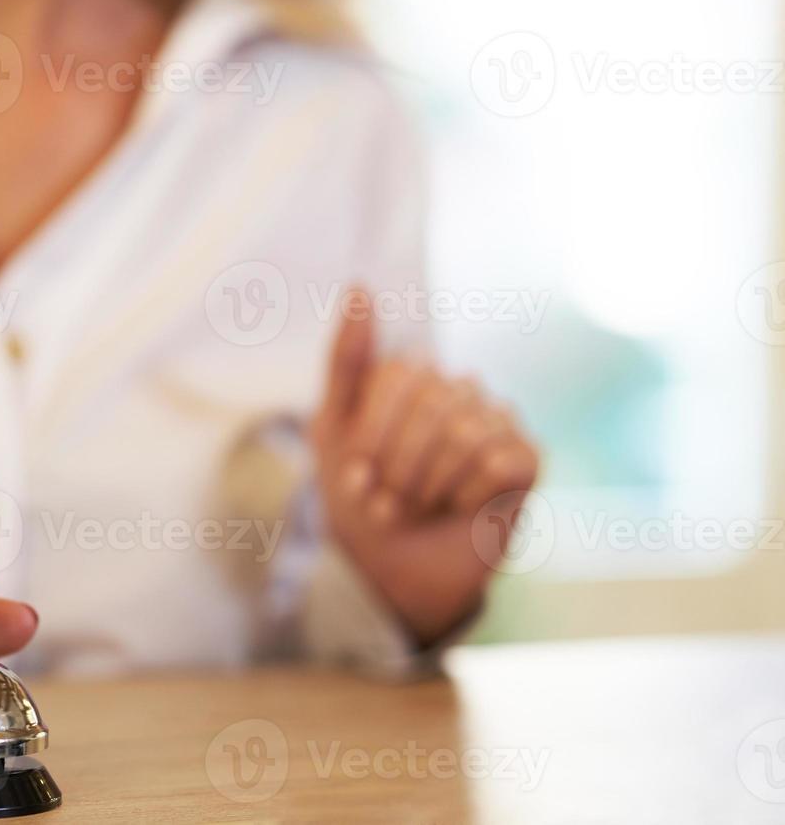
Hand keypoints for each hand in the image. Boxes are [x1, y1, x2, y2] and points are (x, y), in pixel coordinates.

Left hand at [311, 288, 539, 644]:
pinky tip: (457, 509)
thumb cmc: (360, 497)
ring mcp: (496, 419)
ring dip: (428, 485)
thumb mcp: (331, 429)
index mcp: (411, 375)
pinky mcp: (527, 458)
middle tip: (388, 502)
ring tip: (417, 507)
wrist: (393, 571)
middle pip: (431, 405)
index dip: (373, 436)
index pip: (398, 376)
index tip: (357, 478)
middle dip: (399, 467)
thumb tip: (360, 287)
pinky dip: (465, 496)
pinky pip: (498, 462)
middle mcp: (457, 387)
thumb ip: (345, 360)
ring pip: (465, 433)